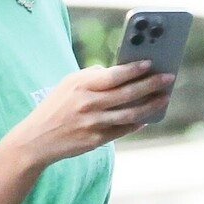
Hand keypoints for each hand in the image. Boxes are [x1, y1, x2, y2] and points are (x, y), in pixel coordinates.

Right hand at [8, 63, 174, 169]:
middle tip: (168, 77)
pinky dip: (137, 123)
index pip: (113, 75)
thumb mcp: (67, 85)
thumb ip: (91, 77)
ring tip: (164, 97)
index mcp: (80, 86)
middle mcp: (87, 104)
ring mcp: (92, 123)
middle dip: (151, 84)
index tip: (150, 63)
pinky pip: (122, 130)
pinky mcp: (95, 140)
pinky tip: (147, 117)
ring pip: (129, 114)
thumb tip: (119, 71)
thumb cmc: (54, 108)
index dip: (134, 69)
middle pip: (126, 93)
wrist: (35, 140)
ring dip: (150, 105)